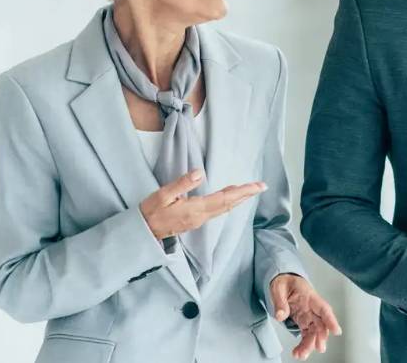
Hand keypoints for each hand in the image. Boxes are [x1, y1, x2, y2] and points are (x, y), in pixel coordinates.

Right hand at [140, 168, 266, 240]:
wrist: (144, 233)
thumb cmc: (151, 212)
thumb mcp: (163, 194)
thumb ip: (182, 184)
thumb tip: (200, 172)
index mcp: (195, 209)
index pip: (224, 198)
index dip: (242, 191)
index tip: (257, 186)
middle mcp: (201, 217)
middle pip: (228, 204)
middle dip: (246, 195)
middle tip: (262, 186)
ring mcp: (198, 220)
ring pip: (224, 208)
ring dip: (238, 199)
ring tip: (249, 190)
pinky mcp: (195, 221)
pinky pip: (217, 210)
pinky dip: (227, 202)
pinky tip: (229, 197)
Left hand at [270, 273, 341, 359]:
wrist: (282, 279)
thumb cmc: (284, 281)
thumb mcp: (278, 287)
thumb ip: (279, 301)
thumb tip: (280, 315)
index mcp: (309, 295)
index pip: (323, 307)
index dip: (330, 319)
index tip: (336, 331)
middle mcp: (312, 307)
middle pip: (320, 324)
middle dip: (320, 337)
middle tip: (318, 347)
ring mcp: (308, 315)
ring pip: (314, 332)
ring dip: (310, 345)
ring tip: (301, 355)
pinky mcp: (303, 321)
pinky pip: (306, 335)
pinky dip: (303, 345)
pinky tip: (298, 353)